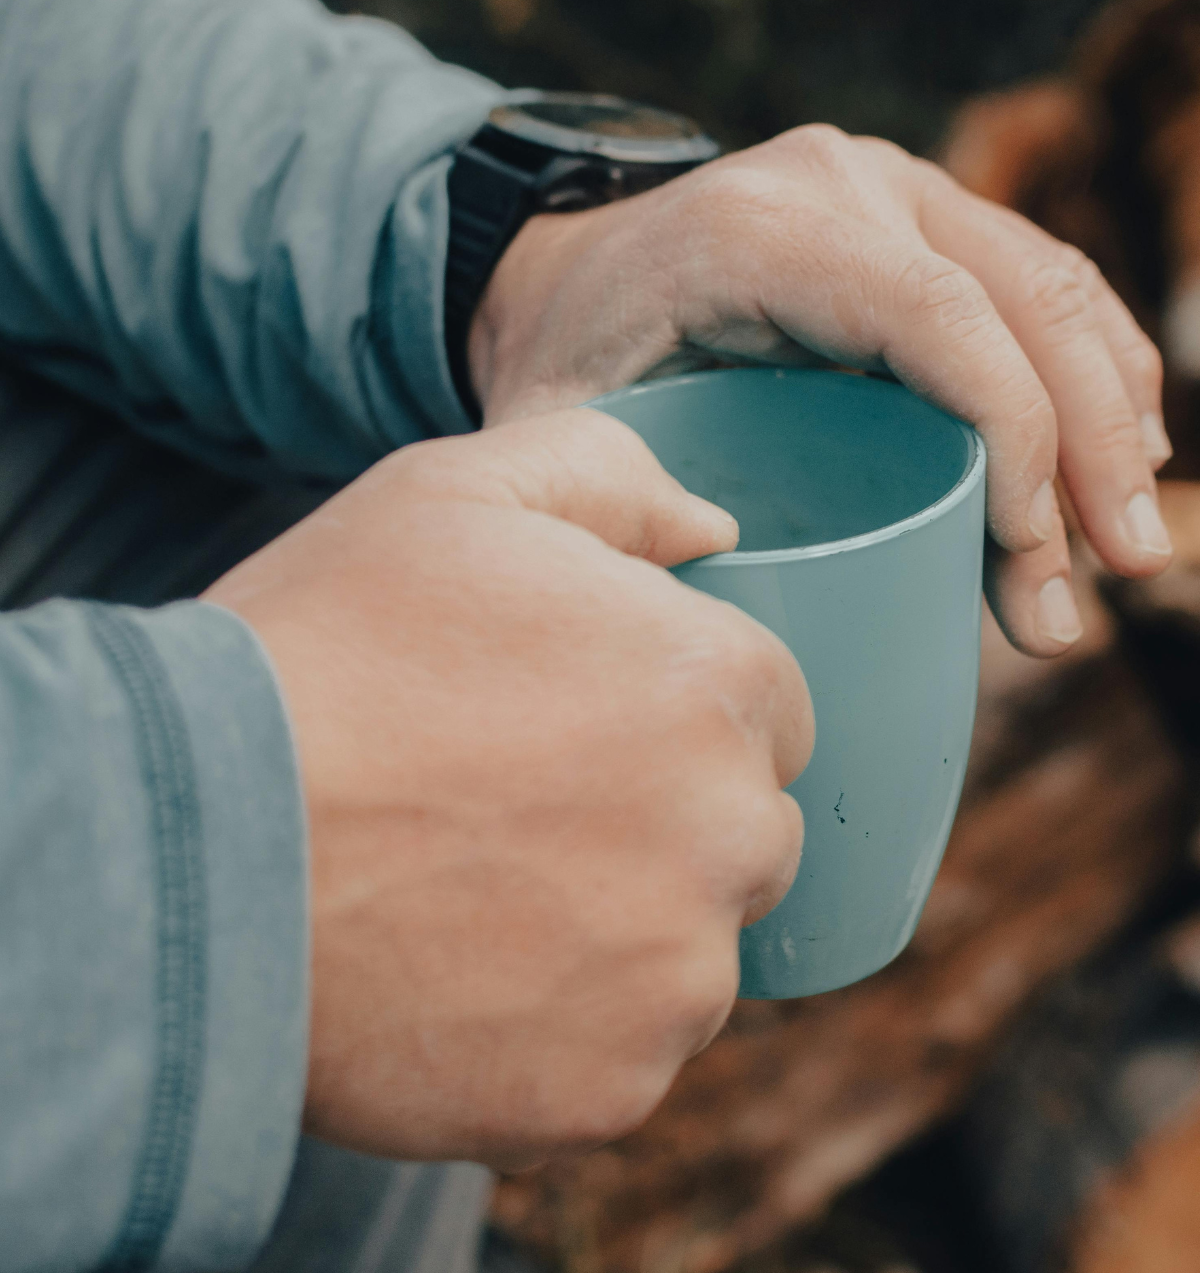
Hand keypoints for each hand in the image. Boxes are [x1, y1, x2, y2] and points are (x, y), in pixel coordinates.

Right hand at [204, 409, 810, 1167]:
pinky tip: (455, 983)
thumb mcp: (457, 496)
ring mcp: (675, 978)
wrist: (190, 845)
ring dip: (614, 936)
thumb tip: (712, 530)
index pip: (767, 709)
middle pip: (741, 837)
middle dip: (660, 823)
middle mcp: (731, 834)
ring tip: (470, 900)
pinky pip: (618, 1060)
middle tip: (514, 812)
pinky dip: (557, 1036)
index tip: (580, 726)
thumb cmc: (322, 651)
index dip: (672, 710)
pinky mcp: (607, 1094)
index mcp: (714, 683)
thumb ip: (611, 479)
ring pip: (686, 956)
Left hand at [470, 125, 1173, 657]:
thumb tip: (752, 636)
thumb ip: (630, 511)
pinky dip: (1092, 368)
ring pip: (1051, 286)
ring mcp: (893, 188)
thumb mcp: (563, 431)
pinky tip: (1120, 455)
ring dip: (1108, 416)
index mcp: (760, 227)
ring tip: (1123, 547)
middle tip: (1111, 577)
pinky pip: (1037, 281)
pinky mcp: (920, 216)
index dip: (1014, 435)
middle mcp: (844, 184)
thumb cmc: (566, 358)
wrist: (562, 269)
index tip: (1031, 556)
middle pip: (1021, 301)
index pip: (934, 317)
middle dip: (1084, 450)